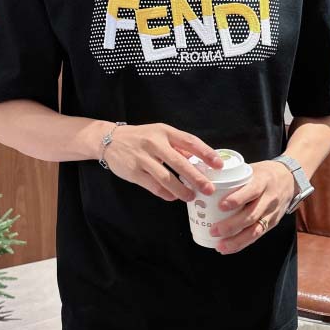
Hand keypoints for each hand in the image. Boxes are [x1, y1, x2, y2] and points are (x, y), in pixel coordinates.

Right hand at [101, 122, 223, 201]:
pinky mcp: (133, 172)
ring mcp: (142, 158)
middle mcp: (154, 143)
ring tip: (191, 197)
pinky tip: (173, 197)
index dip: (206, 153)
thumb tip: (201, 160)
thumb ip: (179, 146)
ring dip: (181, 190)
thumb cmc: (141, 138)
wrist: (110, 140)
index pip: (189, 141)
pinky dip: (165, 193)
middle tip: (209, 188)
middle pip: (179, 162)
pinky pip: (153, 186)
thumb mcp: (160, 134)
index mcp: (165, 132)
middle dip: (196, 177)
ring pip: (166, 177)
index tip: (219, 165)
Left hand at [209, 160, 297, 253]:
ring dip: (236, 240)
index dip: (237, 199)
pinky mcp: (272, 223)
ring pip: (255, 230)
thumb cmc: (264, 174)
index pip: (252, 190)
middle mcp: (269, 198)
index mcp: (263, 181)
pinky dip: (242, 244)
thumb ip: (234, 176)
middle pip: (251, 215)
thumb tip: (206, 180)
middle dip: (231, 225)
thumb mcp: (252, 169)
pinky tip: (228, 248)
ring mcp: (272, 213)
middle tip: (213, 230)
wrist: (290, 179)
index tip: (221, 206)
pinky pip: (257, 236)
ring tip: (220, 246)